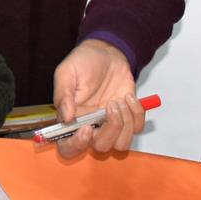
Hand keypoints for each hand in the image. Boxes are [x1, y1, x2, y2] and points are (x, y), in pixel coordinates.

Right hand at [51, 39, 146, 156]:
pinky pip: (137, 128)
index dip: (77, 145)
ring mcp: (110, 124)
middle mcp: (90, 126)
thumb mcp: (67, 72)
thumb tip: (65, 117)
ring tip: (119, 101)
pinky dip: (137, 113)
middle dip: (110, 129)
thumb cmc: (83, 62)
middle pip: (100, 147)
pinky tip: (128, 97)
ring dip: (125, 123)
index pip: (68, 147)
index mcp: (71, 120)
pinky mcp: (128, 117)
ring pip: (121, 144)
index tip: (86, 129)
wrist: (106, 52)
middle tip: (109, 105)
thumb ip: (63, 95)